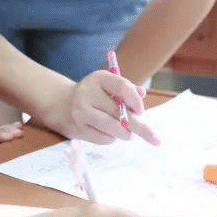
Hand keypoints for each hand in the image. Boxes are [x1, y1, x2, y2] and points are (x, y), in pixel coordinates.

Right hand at [35, 72, 159, 146]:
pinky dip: (112, 139)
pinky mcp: (77, 128)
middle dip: (139, 127)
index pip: (122, 87)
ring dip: (125, 134)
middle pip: (119, 112)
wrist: (61, 104)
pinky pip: (102, 138)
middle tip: (155, 138)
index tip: (141, 111)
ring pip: (111, 127)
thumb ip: (127, 88)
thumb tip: (143, 94)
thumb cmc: (94, 94)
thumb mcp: (108, 85)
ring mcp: (81, 111)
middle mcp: (88, 93)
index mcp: (99, 78)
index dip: (136, 101)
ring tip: (130, 135)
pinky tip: (111, 134)